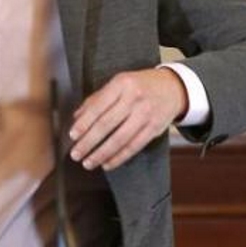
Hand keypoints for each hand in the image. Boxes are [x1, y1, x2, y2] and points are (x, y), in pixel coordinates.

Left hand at [68, 68, 186, 170]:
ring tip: (88, 162)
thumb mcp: (119, 83)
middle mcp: (134, 99)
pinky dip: (118, 158)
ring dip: (101, 154)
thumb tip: (77, 118)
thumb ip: (97, 99)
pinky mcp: (154, 129)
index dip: (84, 124)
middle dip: (88, 142)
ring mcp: (146, 114)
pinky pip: (133, 147)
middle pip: (106, 124)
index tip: (73, 136)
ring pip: (120, 139)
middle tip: (76, 154)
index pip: (98, 107)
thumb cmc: (140, 86)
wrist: (172, 88)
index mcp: (121, 84)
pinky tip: (107, 163)